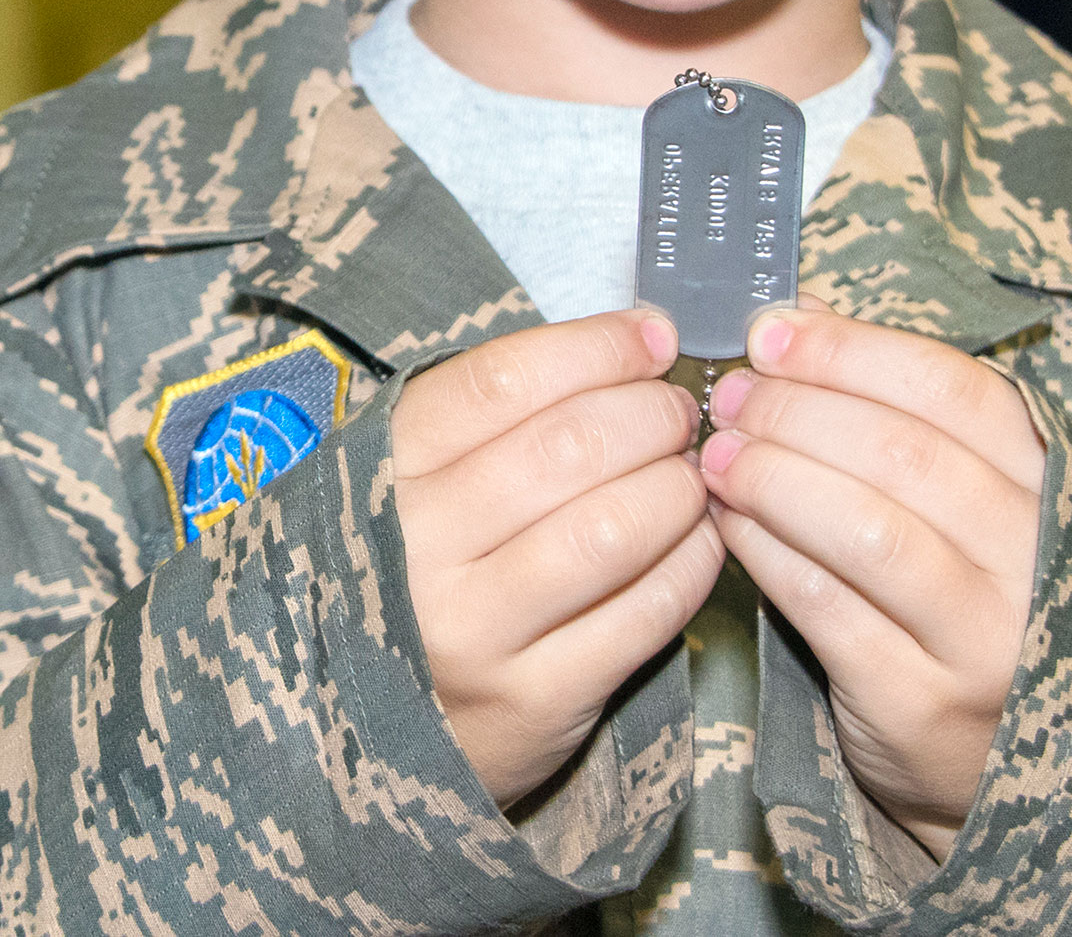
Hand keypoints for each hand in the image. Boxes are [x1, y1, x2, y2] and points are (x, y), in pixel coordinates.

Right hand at [391, 310, 724, 808]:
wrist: (373, 731)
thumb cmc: (420, 573)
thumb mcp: (418, 480)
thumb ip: (503, 412)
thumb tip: (642, 341)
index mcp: (382, 474)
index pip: (501, 381)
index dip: (597, 348)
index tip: (653, 339)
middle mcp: (416, 552)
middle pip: (567, 448)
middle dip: (650, 415)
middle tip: (679, 415)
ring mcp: (473, 634)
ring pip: (614, 528)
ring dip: (678, 488)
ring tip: (690, 478)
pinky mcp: (535, 701)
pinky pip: (646, 612)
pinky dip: (692, 563)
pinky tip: (698, 542)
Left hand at [699, 303, 1046, 858]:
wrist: (1001, 764)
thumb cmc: (969, 604)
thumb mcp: (968, 504)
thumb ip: (898, 410)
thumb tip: (802, 317)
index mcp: (1055, 488)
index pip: (956, 391)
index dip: (854, 352)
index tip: (773, 332)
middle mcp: (1035, 560)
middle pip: (907, 455)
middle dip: (800, 412)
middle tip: (732, 396)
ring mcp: (985, 638)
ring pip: (867, 530)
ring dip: (776, 478)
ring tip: (718, 456)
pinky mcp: (919, 700)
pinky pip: (827, 607)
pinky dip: (768, 552)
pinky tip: (730, 523)